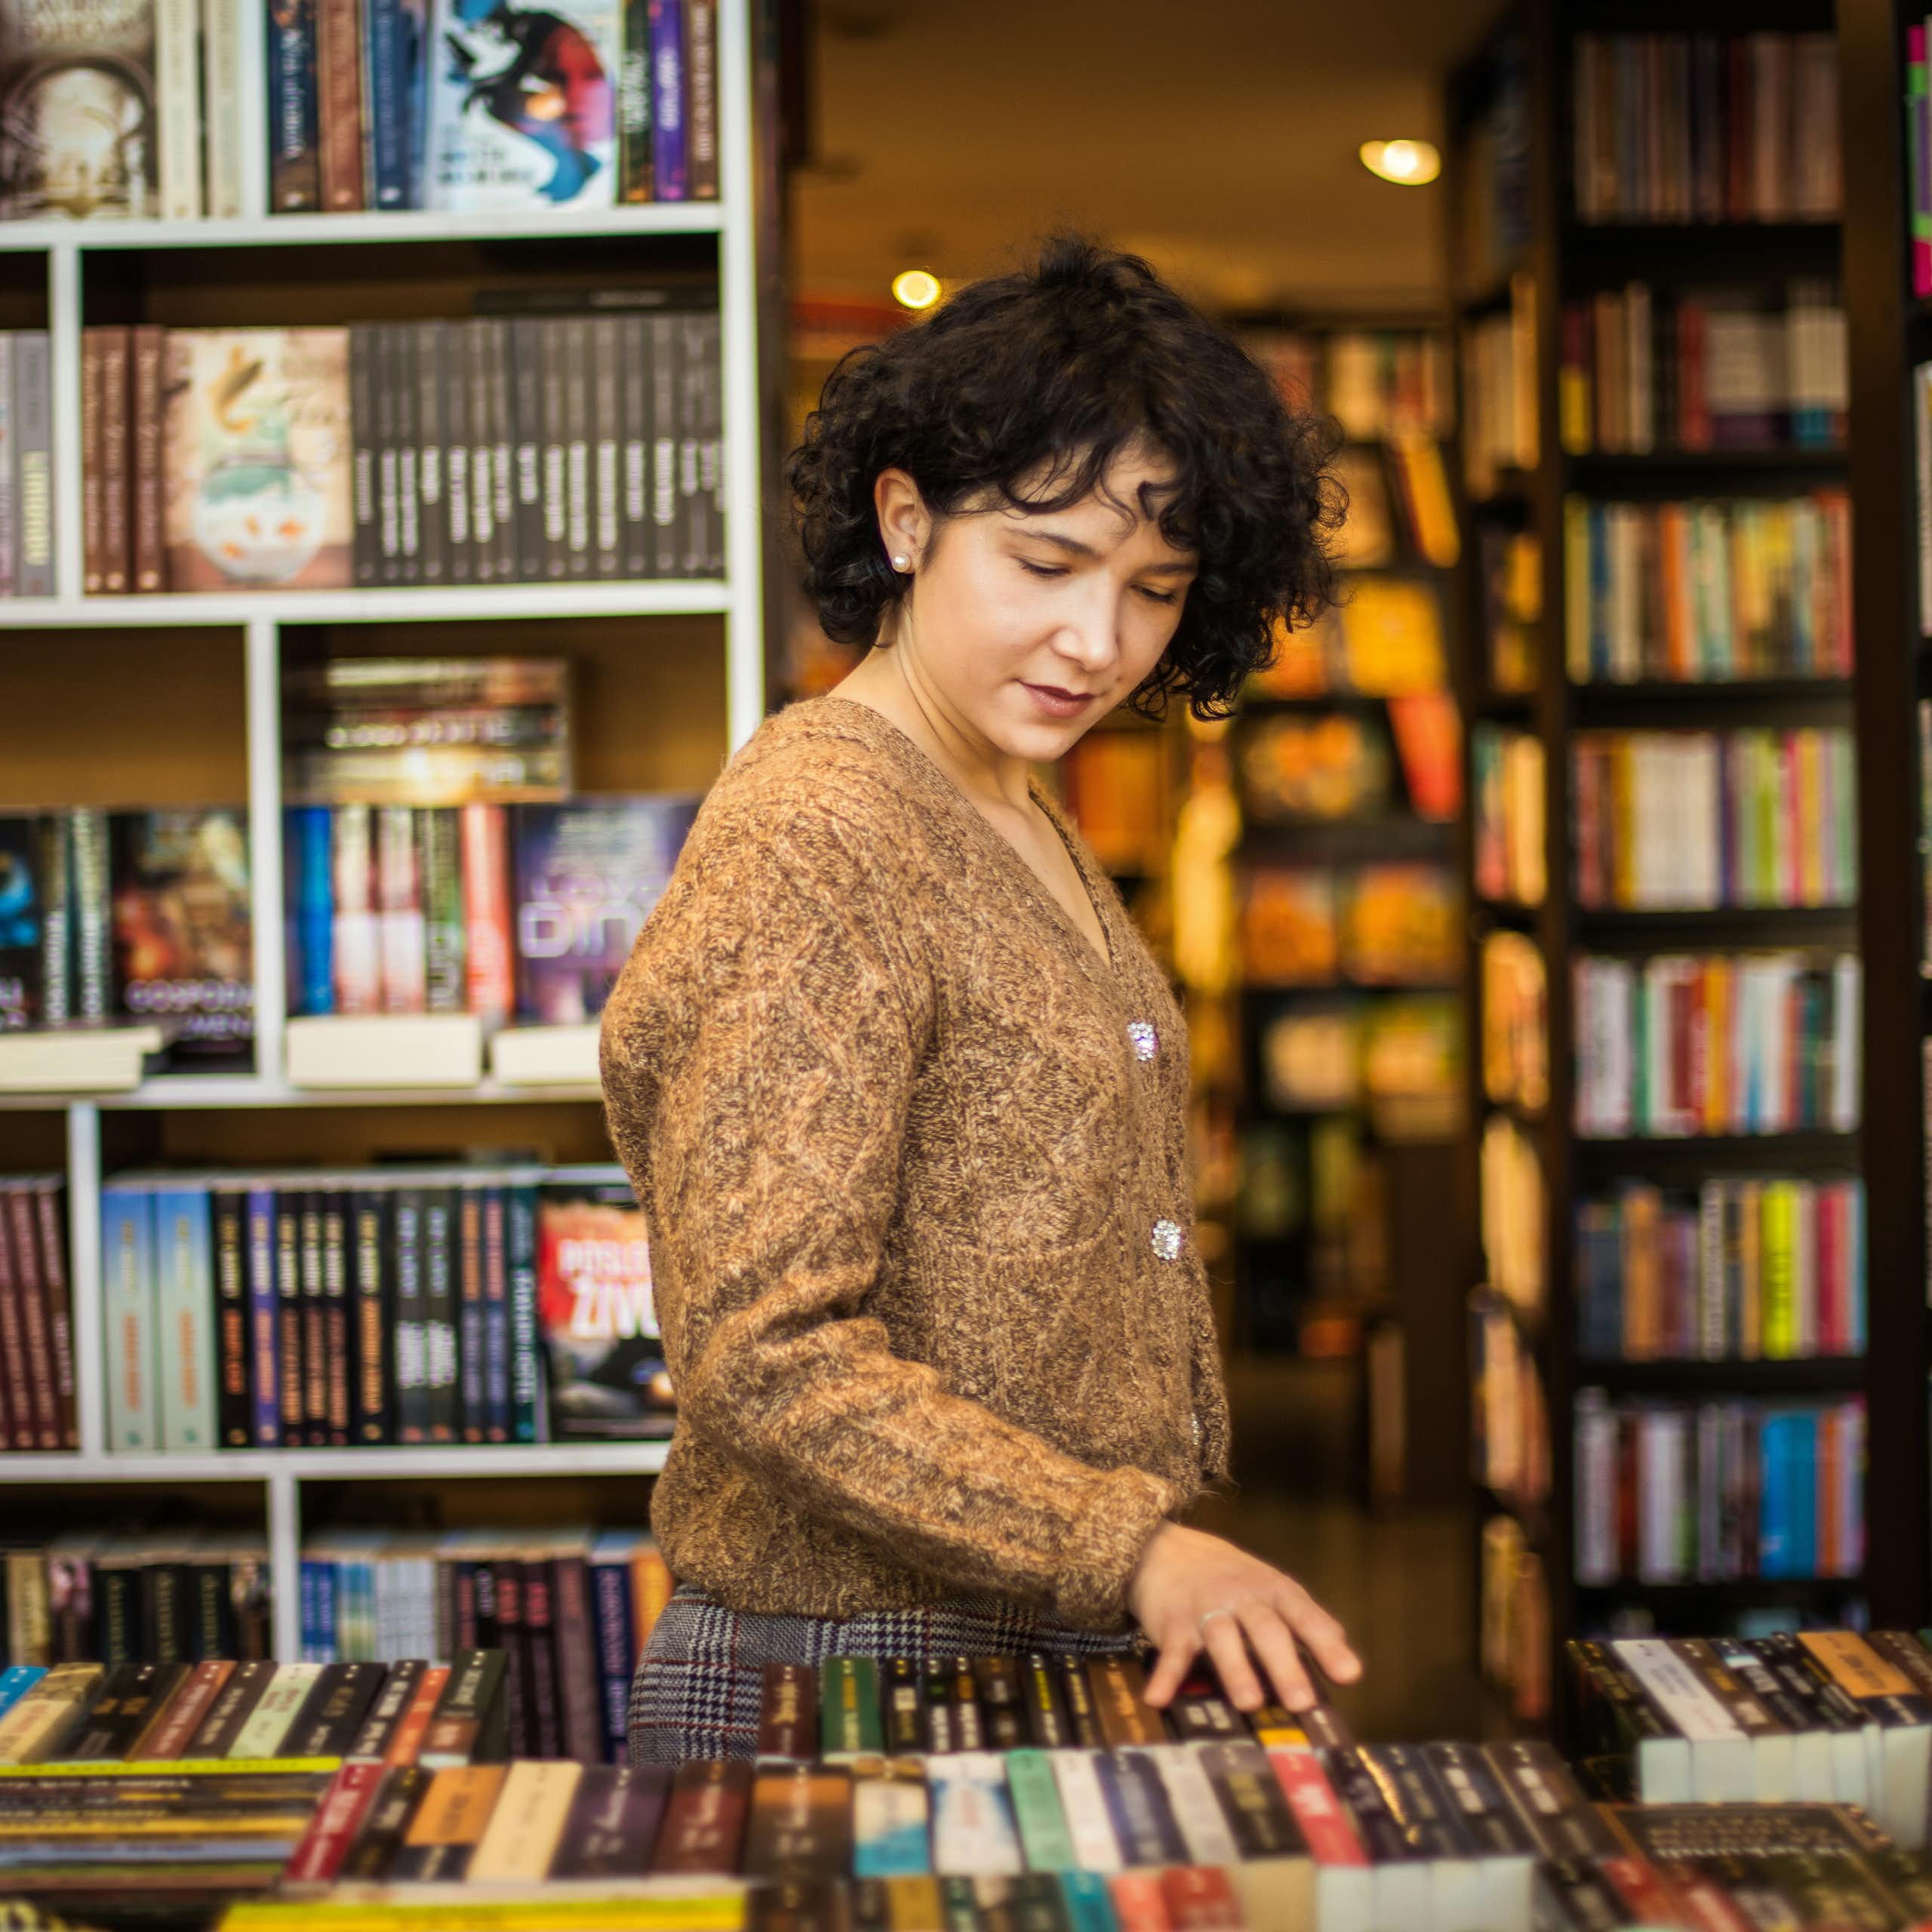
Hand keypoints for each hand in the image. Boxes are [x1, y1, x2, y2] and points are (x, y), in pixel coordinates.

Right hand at [1126, 1520, 1360, 1711]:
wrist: (1166, 1547)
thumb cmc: (1228, 1578)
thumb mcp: (1270, 1588)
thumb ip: (1306, 1623)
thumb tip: (1348, 1663)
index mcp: (1272, 1590)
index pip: (1303, 1615)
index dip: (1326, 1644)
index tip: (1349, 1674)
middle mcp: (1241, 1596)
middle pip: (1265, 1629)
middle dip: (1284, 1665)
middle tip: (1302, 1702)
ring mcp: (1206, 1608)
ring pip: (1223, 1637)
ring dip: (1236, 1669)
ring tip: (1249, 1703)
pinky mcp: (1172, 1621)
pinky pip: (1171, 1651)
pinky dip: (1165, 1676)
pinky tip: (1159, 1698)